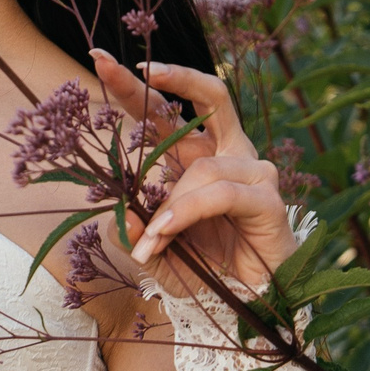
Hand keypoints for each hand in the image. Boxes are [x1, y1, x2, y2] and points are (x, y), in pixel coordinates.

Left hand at [92, 52, 297, 284]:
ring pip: (202, 166)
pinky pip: (221, 193)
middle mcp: (229, 154)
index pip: (169, 111)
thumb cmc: (203, 272)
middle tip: (136, 71)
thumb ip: (131, 231)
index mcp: (197, 157)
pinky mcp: (268, 200)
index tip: (101, 62)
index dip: (138, 86)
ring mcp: (254, 172)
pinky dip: (187, 212)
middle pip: (208, 96)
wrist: (245, 308)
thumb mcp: (153, 251)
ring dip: (168, 205)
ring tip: (151, 239)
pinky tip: (165, 232)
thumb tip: (116, 213)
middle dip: (170, 79)